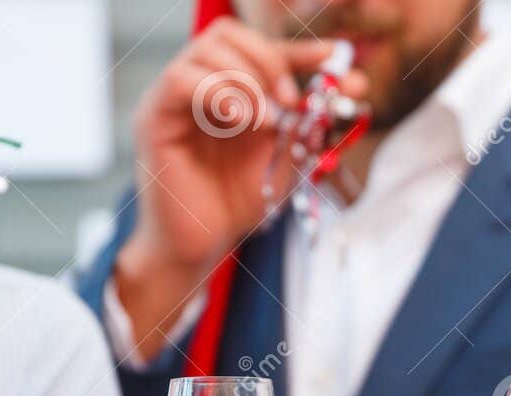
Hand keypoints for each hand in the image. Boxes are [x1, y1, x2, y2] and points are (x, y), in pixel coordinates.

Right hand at [123, 19, 366, 274]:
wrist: (203, 245)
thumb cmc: (239, 203)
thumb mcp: (290, 155)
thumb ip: (316, 118)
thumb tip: (355, 83)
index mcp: (228, 89)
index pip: (259, 48)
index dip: (298, 48)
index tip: (333, 57)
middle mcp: (197, 85)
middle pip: (227, 35)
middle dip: (268, 60)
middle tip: (290, 99)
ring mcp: (173, 99)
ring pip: (205, 50)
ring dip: (246, 79)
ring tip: (265, 120)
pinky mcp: (154, 118)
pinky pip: (180, 80)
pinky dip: (218, 92)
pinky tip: (242, 121)